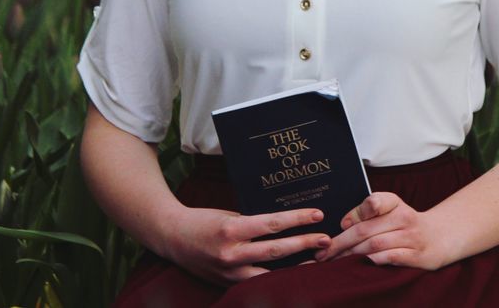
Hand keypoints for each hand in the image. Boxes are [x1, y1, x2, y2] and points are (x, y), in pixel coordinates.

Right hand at [162, 206, 330, 284]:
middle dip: (304, 244)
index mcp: (231, 229)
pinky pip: (258, 282)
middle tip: (326, 239)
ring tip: (317, 260)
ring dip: (296, 267)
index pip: (272, 223)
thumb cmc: (203, 220)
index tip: (317, 214)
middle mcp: (231, 253)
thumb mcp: (229, 214)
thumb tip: (284, 222)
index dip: (297, 219)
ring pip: (271, 272)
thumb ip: (253, 222)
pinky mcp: (228, 283)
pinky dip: (277, 278)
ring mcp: (230, 272)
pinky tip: (293, 273)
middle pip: (276, 250)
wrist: (173, 237)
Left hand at [315, 192, 450, 269]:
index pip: (374, 202)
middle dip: (341, 242)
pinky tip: (361, 265)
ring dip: (352, 255)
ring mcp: (411, 237)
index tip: (342, 224)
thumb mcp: (390, 210)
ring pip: (375, 245)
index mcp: (395, 203)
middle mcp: (404, 217)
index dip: (355, 213)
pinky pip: (390, 258)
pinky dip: (374, 261)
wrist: (439, 237)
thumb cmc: (405, 223)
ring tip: (335, 262)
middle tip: (323, 253)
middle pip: (366, 230)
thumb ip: (367, 212)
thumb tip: (345, 223)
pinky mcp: (417, 256)